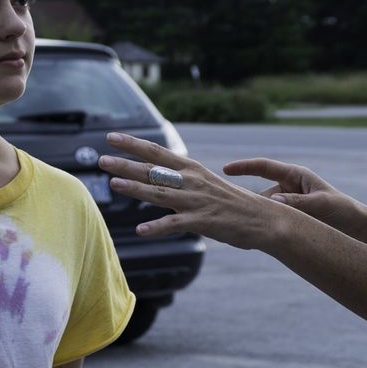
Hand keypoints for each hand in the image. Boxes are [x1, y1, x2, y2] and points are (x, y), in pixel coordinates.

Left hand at [98, 132, 286, 251]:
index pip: (157, 152)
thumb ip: (181, 181)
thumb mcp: (206, 184)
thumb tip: (156, 178)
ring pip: (160, 193)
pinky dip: (157, 227)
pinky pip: (176, 224)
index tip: (111, 137)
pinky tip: (140, 230)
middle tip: (100, 160)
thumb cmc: (233, 204)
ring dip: (135, 190)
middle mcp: (192, 181)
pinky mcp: (203, 221)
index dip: (133, 144)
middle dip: (125, 165)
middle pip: (153, 171)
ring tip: (112, 185)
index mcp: (192, 169)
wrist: (266, 219)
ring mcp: (197, 201)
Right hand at [221, 157, 354, 231]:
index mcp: (295, 176)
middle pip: (260, 192)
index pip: (263, 167)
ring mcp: (288, 204)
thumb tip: (273, 202)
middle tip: (227, 208)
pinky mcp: (290, 219)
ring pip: (264, 210)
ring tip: (241, 227)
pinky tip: (254, 238)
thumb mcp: (321, 204)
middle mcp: (288, 188)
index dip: (243, 167)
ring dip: (256, 218)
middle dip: (245, 200)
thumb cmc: (343, 210)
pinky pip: (272, 221)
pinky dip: (264, 227)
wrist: (358, 228)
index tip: (225, 170)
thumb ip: (297, 203)